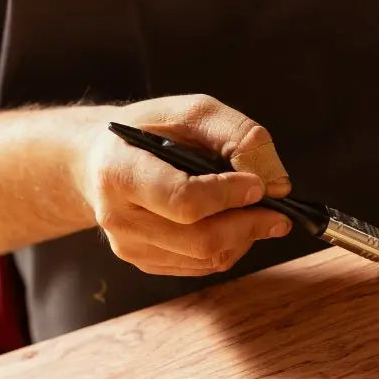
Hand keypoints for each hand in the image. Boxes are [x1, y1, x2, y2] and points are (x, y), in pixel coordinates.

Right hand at [76, 95, 293, 275]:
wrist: (99, 159)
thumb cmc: (149, 130)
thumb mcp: (190, 111)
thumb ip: (237, 134)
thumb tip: (277, 183)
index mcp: (120, 172)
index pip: (182, 200)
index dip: (228, 197)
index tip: (258, 186)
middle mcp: (118, 217)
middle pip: (199, 240)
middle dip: (249, 226)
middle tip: (279, 214)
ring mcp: (128, 246)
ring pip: (205, 259)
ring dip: (244, 239)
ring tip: (258, 215)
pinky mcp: (143, 262)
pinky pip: (199, 267)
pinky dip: (228, 248)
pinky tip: (234, 225)